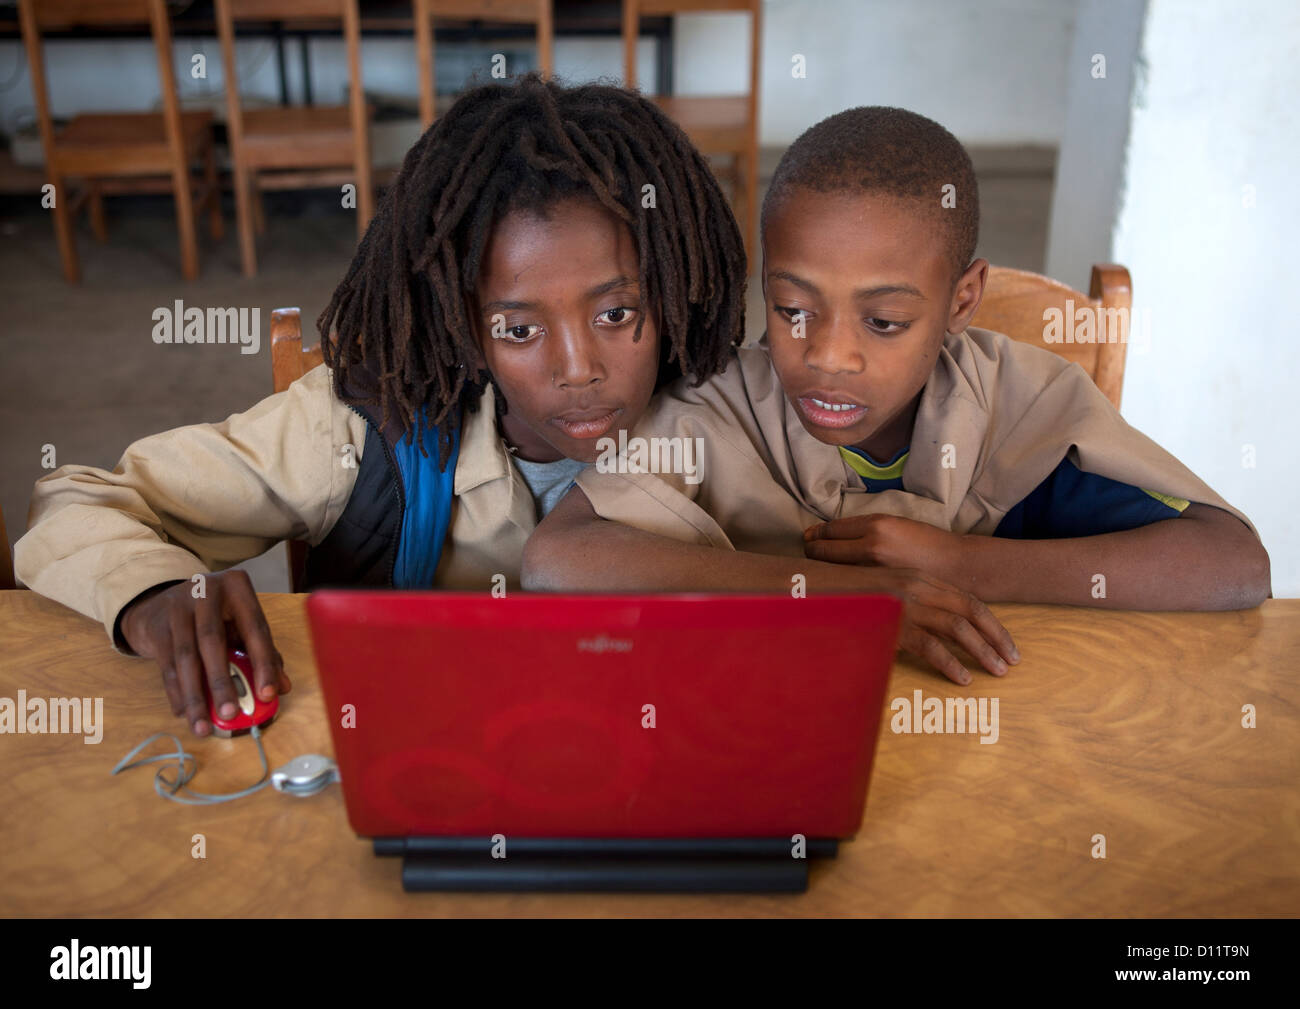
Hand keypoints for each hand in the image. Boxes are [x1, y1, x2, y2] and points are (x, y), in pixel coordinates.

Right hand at [118, 570, 289, 736]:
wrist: (162, 602)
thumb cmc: (215, 616)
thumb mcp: (241, 624)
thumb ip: (263, 652)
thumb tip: (282, 688)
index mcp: (237, 587)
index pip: (255, 629)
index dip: (263, 663)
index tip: (267, 694)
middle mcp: (205, 592)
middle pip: (213, 642)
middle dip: (222, 683)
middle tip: (230, 714)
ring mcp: (177, 607)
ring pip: (185, 658)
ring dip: (195, 696)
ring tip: (203, 726)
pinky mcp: (157, 626)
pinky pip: (166, 665)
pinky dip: (176, 693)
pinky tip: (184, 713)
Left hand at [805, 513, 966, 582]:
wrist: (955, 566)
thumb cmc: (927, 542)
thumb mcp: (896, 524)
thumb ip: (866, 529)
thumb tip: (832, 533)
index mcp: (877, 525)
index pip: (831, 530)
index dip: (816, 534)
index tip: (808, 537)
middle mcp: (871, 546)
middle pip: (824, 550)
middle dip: (811, 552)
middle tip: (807, 553)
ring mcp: (873, 571)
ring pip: (831, 569)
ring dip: (821, 569)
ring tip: (815, 569)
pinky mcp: (878, 590)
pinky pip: (847, 585)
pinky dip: (837, 583)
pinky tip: (834, 583)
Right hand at [848, 567, 1019, 685]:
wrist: (812, 586)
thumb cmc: (847, 593)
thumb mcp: (886, 593)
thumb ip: (910, 605)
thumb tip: (934, 631)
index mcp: (919, 577)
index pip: (967, 599)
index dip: (991, 622)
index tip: (1007, 644)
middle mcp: (917, 586)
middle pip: (971, 610)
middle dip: (997, 636)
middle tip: (1013, 661)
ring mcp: (906, 603)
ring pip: (958, 627)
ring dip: (982, 651)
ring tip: (996, 672)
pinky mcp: (893, 623)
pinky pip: (930, 646)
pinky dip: (950, 663)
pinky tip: (961, 679)